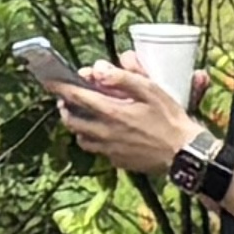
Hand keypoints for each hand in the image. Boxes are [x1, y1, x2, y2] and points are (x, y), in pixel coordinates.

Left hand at [46, 61, 192, 175]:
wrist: (184, 154)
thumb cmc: (170, 119)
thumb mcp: (150, 90)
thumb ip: (123, 78)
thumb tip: (99, 71)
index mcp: (112, 112)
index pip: (77, 97)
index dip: (61, 87)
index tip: (50, 80)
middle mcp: (105, 133)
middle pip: (72, 120)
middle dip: (66, 107)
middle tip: (68, 99)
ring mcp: (110, 150)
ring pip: (81, 138)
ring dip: (78, 125)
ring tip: (84, 116)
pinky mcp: (118, 161)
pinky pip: (97, 150)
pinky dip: (94, 140)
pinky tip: (104, 133)